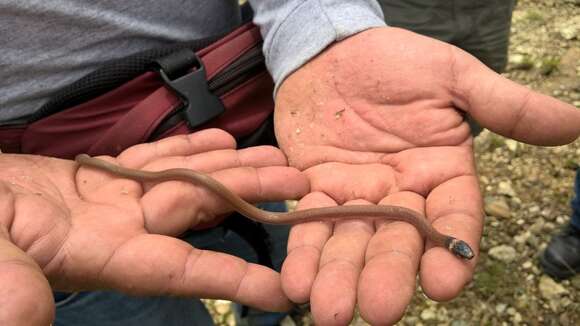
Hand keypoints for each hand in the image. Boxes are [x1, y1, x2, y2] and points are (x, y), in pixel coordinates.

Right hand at [0, 129, 308, 324]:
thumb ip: (8, 288)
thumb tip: (23, 322)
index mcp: (103, 254)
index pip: (181, 271)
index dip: (233, 280)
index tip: (282, 291)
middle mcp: (121, 227)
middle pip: (200, 207)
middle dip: (251, 193)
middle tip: (301, 183)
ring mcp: (114, 199)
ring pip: (187, 178)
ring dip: (232, 166)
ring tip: (275, 157)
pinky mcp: (100, 175)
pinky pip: (155, 158)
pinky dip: (188, 148)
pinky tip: (219, 139)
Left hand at [275, 27, 579, 324]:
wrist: (333, 50)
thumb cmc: (395, 61)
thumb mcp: (451, 76)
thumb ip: (503, 105)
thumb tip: (574, 123)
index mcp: (441, 173)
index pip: (454, 219)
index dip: (452, 251)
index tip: (444, 285)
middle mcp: (400, 194)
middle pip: (398, 242)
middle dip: (387, 275)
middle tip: (378, 311)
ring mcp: (357, 196)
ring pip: (351, 241)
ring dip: (339, 276)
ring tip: (329, 310)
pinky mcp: (315, 190)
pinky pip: (309, 223)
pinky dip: (303, 251)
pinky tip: (294, 280)